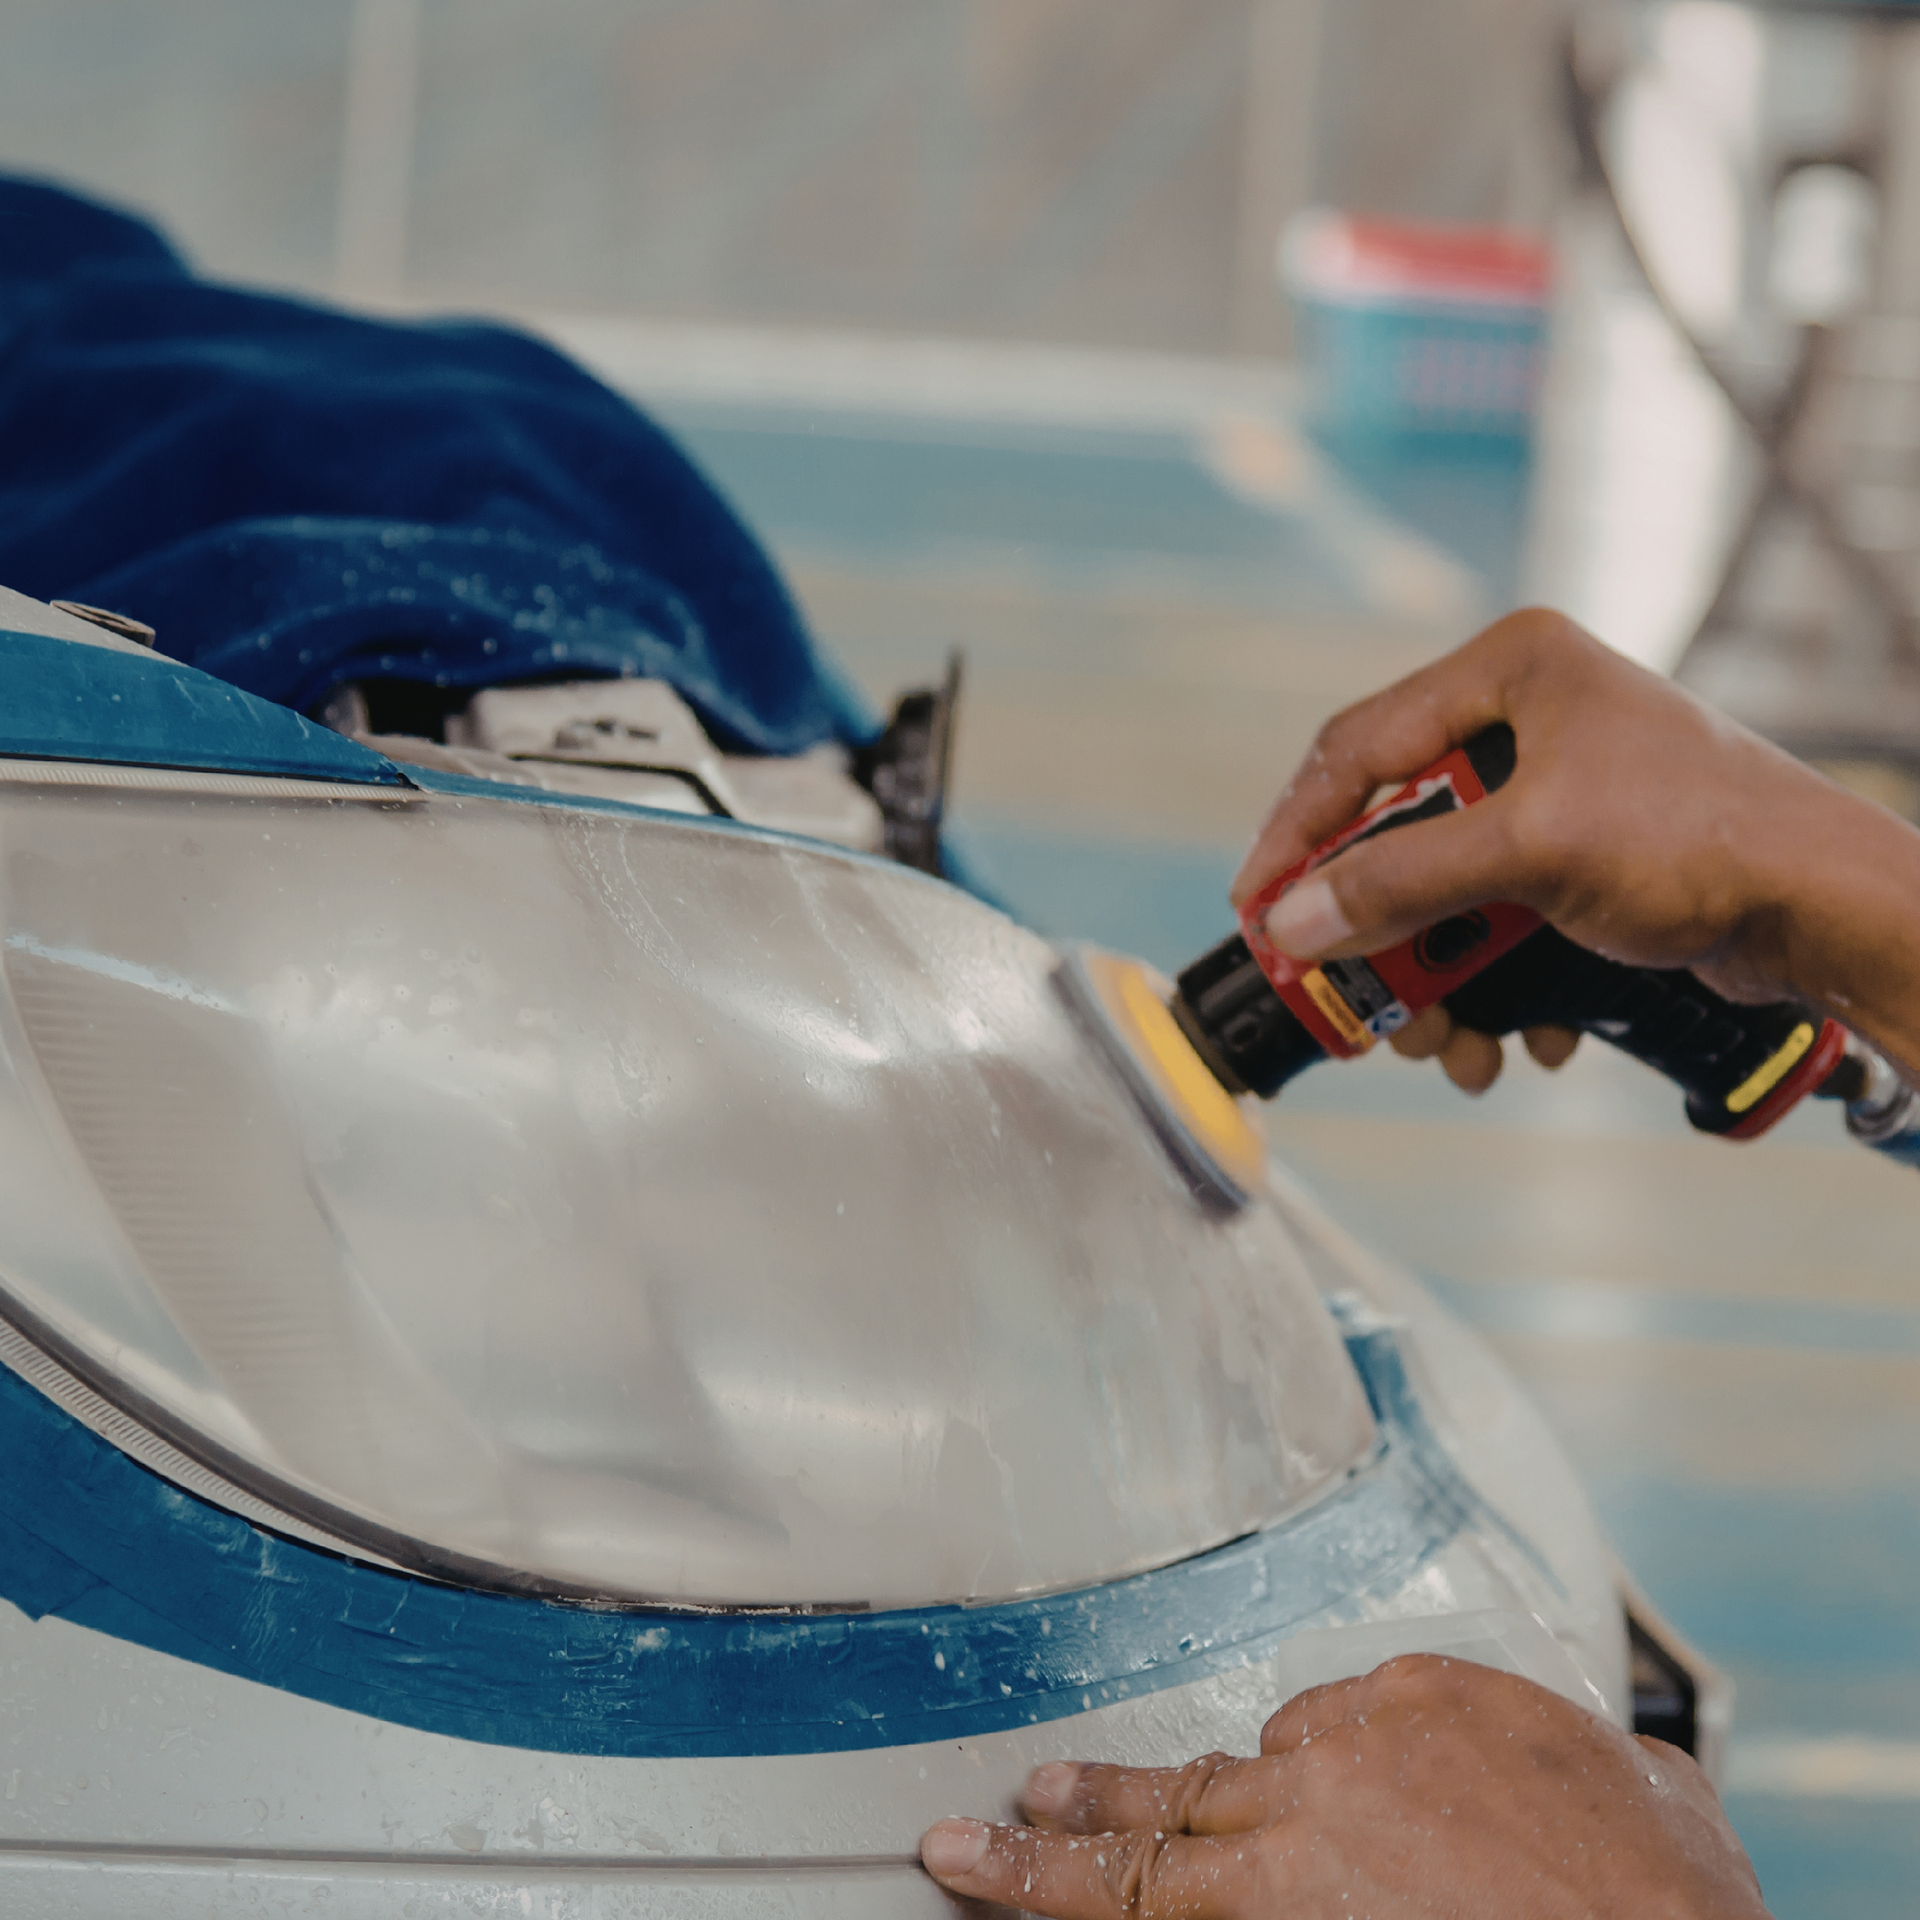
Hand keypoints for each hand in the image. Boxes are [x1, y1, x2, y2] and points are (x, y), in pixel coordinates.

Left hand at [920, 1656, 1770, 1918]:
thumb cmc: (1667, 1891)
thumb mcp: (1645, 1790)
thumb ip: (1594, 1767)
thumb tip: (1620, 1780)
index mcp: (1426, 1701)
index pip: (1332, 1728)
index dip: (1312, 1775)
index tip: (1303, 1808)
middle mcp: (1347, 1751)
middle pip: (1215, 1765)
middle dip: (1118, 1786)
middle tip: (1033, 1793)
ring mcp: (1307, 1830)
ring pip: (1154, 1827)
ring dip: (1061, 1840)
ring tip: (977, 1849)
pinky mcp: (1288, 1904)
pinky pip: (1167, 1903)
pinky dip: (1097, 1897)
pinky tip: (1034, 1902)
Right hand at [1230, 609, 1919, 1080]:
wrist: (1827, 906)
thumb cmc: (1704, 836)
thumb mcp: (1530, 851)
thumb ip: (1399, 884)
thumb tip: (1293, 924)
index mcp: (1507, 670)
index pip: (1357, 747)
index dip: (1295, 833)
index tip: (1257, 906)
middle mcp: (1524, 718)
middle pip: (1396, 834)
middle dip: (1379, 936)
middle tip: (1351, 997)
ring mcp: (1553, 790)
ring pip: (1442, 894)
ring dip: (1438, 982)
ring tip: (1452, 1044)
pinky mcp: (1577, 855)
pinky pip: (1495, 920)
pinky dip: (1495, 984)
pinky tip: (1529, 1034)